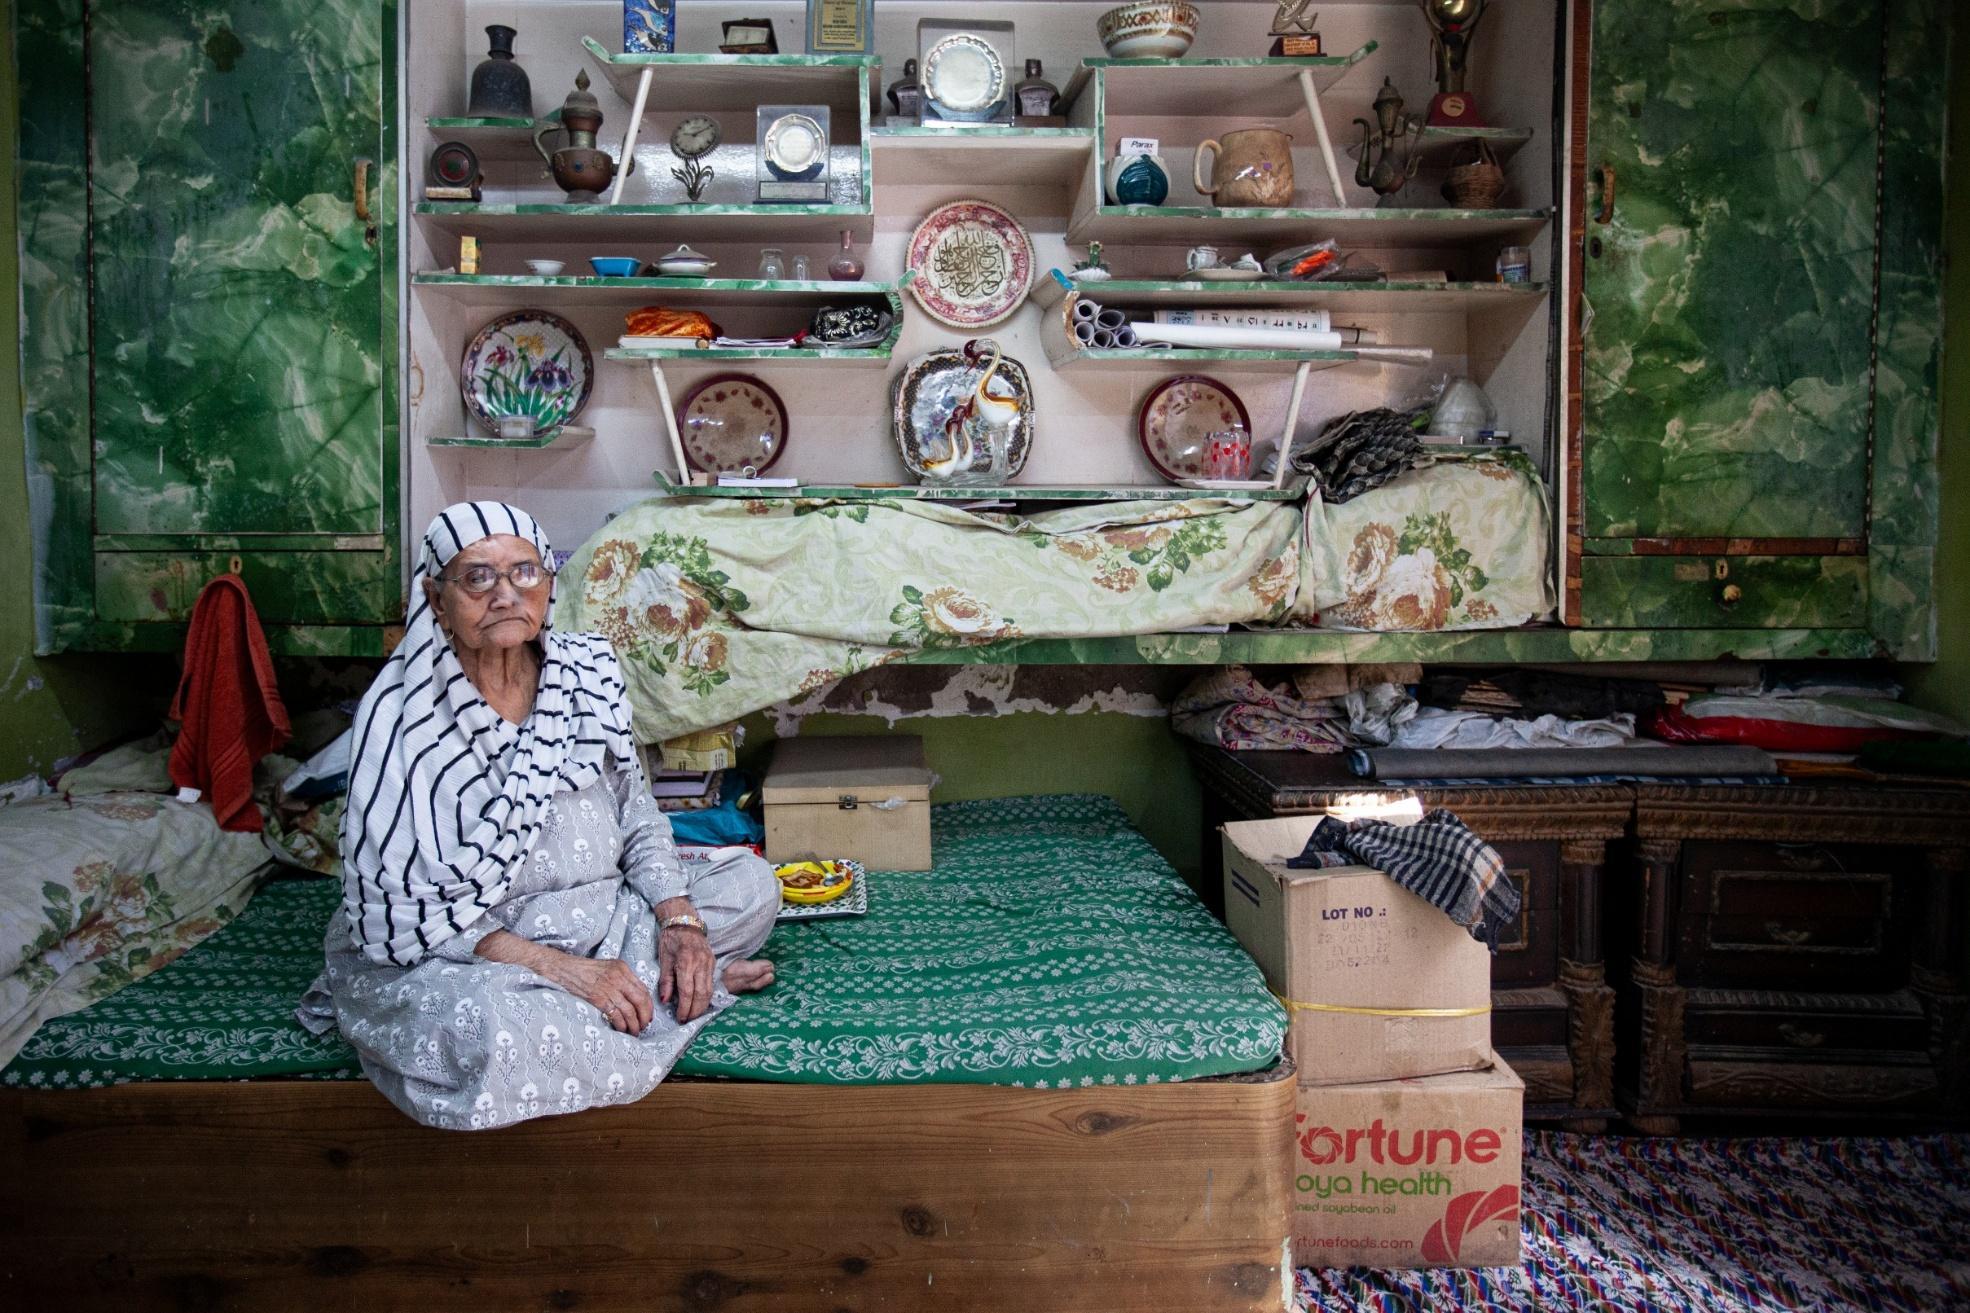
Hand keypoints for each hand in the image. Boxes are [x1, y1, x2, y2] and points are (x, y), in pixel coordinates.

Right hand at [537, 948, 653, 1034]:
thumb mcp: (607, 968)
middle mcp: (618, 977)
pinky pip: (616, 1016)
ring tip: (633, 1032)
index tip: (648, 1016)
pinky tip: (621, 1030)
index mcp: (622, 968)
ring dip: (634, 1025)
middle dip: (644, 1017)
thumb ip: (622, 979)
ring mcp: (609, 988)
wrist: (563, 969)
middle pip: (640, 1001)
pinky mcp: (598, 998)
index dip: (648, 1005)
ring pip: (630, 1011)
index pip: (643, 989)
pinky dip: (621, 1025)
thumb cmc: (584, 971)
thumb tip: (634, 998)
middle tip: (643, 1026)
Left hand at [658, 919, 714, 1023]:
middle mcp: (700, 964)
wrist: (685, 922)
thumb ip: (666, 981)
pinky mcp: (713, 963)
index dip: (684, 1008)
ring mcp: (709, 963)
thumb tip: (665, 1001)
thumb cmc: (671, 940)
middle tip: (687, 1020)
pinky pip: (711, 983)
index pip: (687, 991)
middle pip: (701, 994)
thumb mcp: (664, 959)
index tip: (679, 1018)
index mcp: (686, 962)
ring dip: (702, 1006)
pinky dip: (706, 996)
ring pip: (709, 990)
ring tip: (694, 1015)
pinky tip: (700, 1002)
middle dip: (695, 1011)